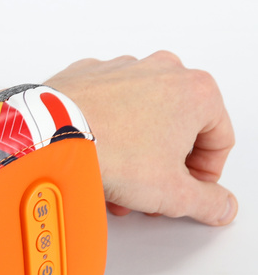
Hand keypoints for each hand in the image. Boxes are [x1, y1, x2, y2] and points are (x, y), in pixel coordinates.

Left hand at [44, 51, 236, 225]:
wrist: (52, 135)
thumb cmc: (112, 152)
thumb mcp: (171, 191)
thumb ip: (206, 200)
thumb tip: (220, 205)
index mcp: (196, 92)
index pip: (220, 139)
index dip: (207, 174)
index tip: (189, 190)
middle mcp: (162, 71)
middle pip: (179, 130)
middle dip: (165, 168)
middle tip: (151, 193)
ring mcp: (124, 69)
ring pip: (143, 119)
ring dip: (137, 154)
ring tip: (119, 184)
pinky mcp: (92, 75)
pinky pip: (110, 107)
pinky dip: (109, 132)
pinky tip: (99, 158)